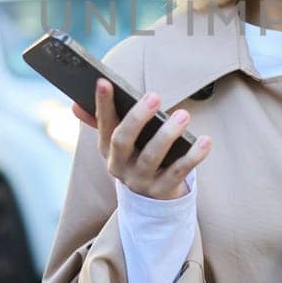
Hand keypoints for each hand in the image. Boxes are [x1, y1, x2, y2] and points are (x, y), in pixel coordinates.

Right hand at [71, 79, 211, 199]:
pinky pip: (178, 172)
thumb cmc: (137, 157)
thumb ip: (101, 122)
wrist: (150, 201)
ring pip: (151, 157)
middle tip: (154, 96)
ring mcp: (140, 181)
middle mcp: (119, 166)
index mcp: (107, 150)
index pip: (102, 124)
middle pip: (122, 141)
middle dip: (136, 118)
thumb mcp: (119, 143)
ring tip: (183, 115)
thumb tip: (75, 104)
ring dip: (167, 135)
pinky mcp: (162, 191)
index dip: (101, 104)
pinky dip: (193, 156)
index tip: (103, 82)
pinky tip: (205, 141)